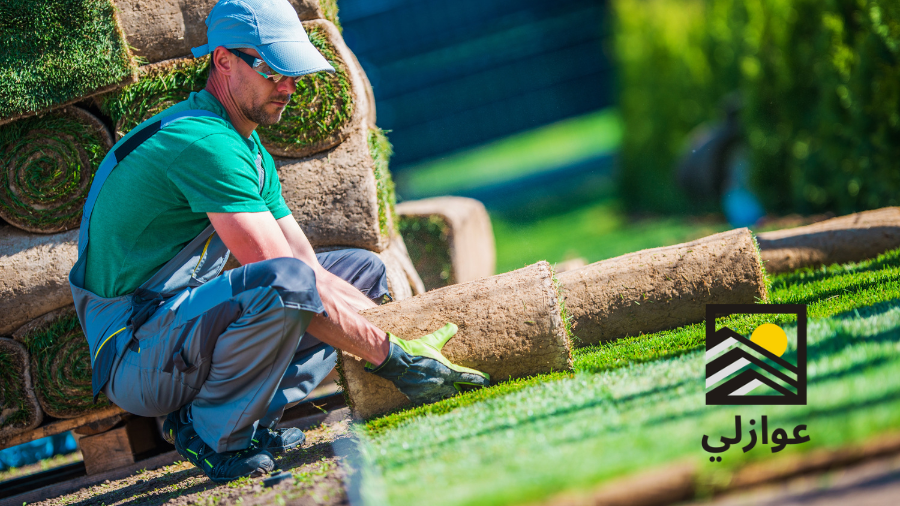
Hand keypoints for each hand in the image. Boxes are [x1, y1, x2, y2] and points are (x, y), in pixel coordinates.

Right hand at [365, 323, 489, 403]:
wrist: (395, 361)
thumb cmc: (414, 351)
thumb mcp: (431, 341)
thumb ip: (444, 335)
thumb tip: (454, 326)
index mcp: (447, 371)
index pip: (469, 377)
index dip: (480, 380)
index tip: (488, 381)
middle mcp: (441, 384)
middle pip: (459, 393)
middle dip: (465, 392)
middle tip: (472, 392)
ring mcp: (430, 393)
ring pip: (446, 399)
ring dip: (451, 398)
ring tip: (454, 397)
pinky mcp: (419, 398)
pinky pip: (431, 402)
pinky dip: (435, 401)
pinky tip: (436, 399)